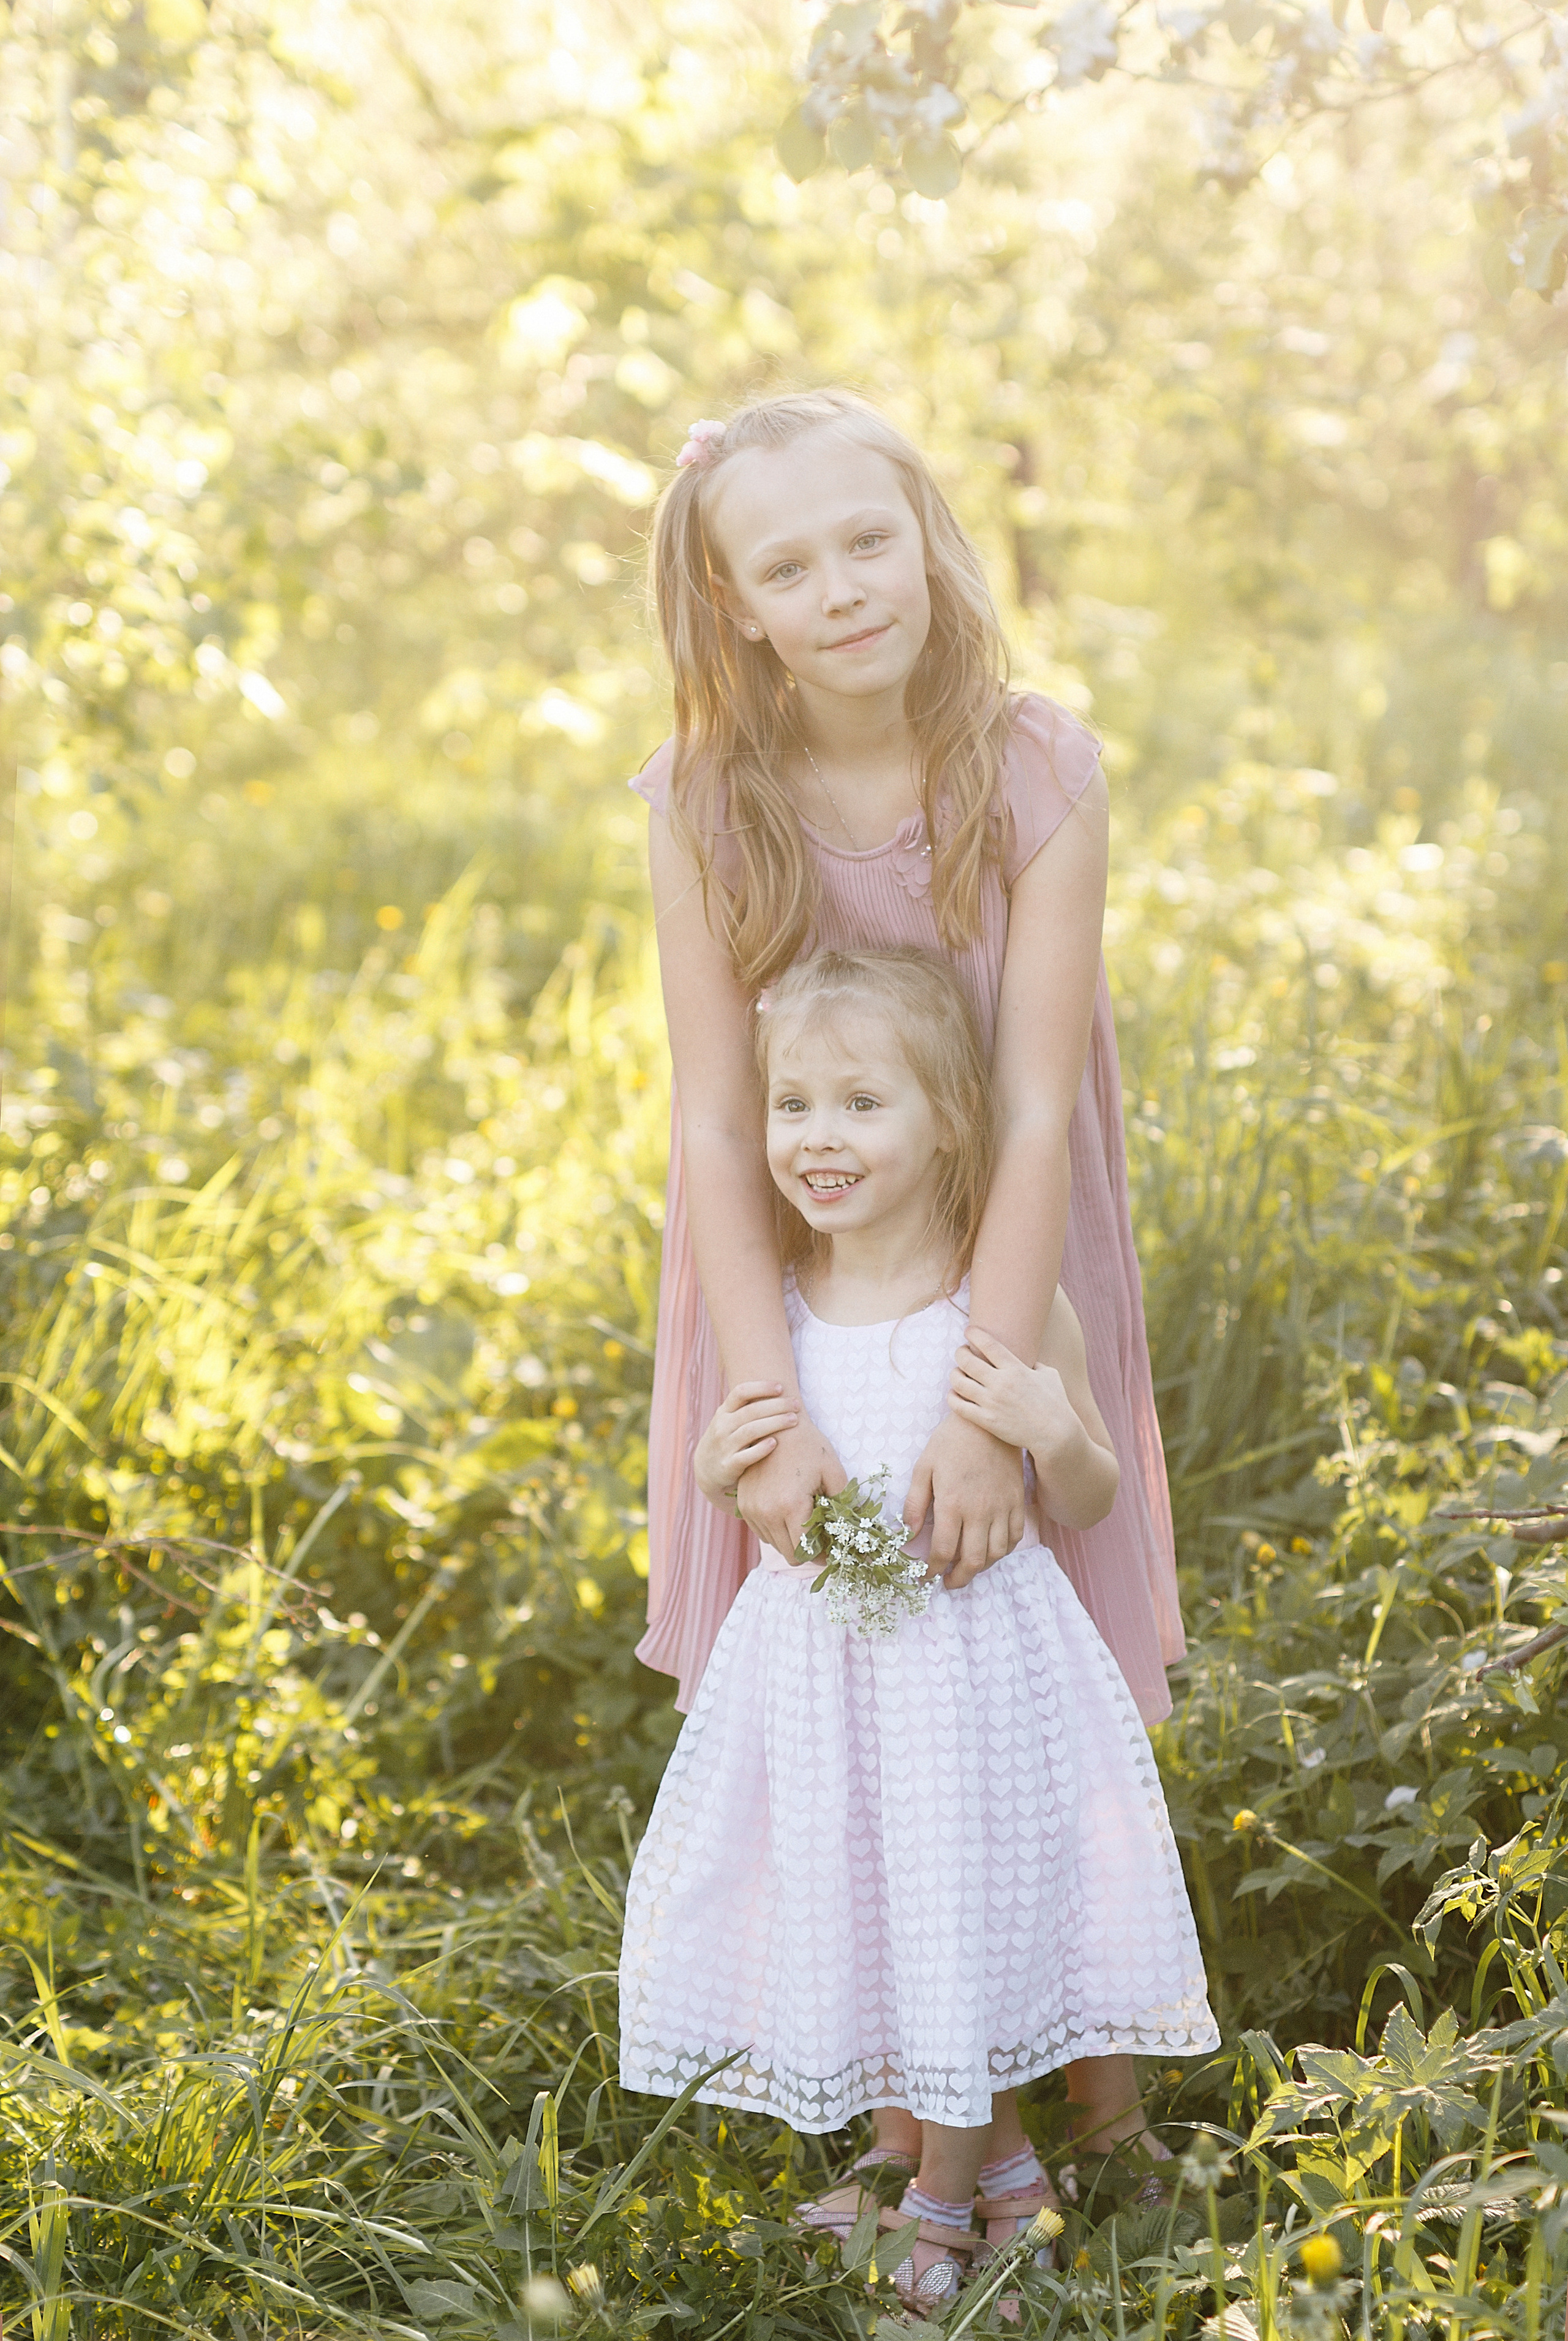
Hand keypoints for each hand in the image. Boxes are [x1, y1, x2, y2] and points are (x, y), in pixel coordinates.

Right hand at [694, 1382, 800, 1508]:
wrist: (705, 1470)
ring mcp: (724, 1446)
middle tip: (796, 1405)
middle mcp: (722, 1426)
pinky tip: (775, 1443)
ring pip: (750, 1431)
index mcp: (723, 1412)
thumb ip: (746, 1408)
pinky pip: (745, 1456)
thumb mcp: (728, 1420)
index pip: (741, 1392)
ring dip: (775, 1423)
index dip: (761, 1387)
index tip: (781, 1387)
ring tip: (794, 1420)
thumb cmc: (726, 1439)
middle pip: (751, 1411)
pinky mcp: (728, 1466)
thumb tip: (779, 1389)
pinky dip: (761, 1449)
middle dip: (777, 1406)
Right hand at [735, 1413, 847, 1558]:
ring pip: (774, 1544)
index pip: (806, 1552)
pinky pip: (762, 1531)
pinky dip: (777, 1531)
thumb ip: (845, 1506)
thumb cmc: (809, 1446)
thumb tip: (854, 1534)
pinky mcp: (744, 1504)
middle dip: (810, 1553)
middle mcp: (766, 1512)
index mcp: (790, 1506)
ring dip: (792, 1542)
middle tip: (825, 1541)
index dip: (823, 1557)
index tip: (835, 1551)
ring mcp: (752, 1509)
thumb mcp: (834, 1473)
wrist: (776, 1424)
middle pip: (789, 1554)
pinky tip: (791, 1516)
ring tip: (809, 1525)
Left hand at [902, 1409, 1024, 1589]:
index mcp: (952, 1504)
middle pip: (972, 1561)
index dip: (932, 1570)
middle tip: (948, 1583)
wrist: (988, 1423)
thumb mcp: (924, 1467)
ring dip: (980, 1568)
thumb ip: (915, 1504)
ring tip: (967, 1569)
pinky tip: (990, 1550)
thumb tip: (908, 1534)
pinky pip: (1014, 1537)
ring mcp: (1001, 1508)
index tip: (926, 1576)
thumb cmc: (951, 1442)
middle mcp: (979, 1512)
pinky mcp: (1016, 1502)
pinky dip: (1002, 1551)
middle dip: (958, 1579)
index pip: (942, 1551)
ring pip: (995, 1554)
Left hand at [950, 1327, 1072, 1456]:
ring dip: (954, 1374)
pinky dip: (952, 1397)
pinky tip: (954, 1394)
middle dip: (960, 1352)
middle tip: (961, 1352)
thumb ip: (1034, 1364)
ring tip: (957, 1373)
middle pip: (967, 1361)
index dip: (974, 1334)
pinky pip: (959, 1406)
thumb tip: (1025, 1358)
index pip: (988, 1344)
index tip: (968, 1331)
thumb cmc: (1056, 1404)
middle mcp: (1001, 1383)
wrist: (1056, 1435)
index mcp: (1016, 1368)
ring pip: (959, 1382)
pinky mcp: (987, 1421)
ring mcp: (992, 1402)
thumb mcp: (1049, 1376)